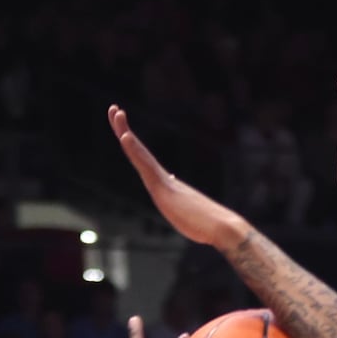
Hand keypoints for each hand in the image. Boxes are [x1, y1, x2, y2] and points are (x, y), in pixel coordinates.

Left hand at [108, 106, 248, 249]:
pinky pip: (145, 164)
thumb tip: (180, 202)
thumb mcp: (187, 216)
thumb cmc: (207, 226)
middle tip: (114, 109)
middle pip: (139, 151)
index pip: (145, 162)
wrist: (222, 228)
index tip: (126, 133)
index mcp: (167, 184)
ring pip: (140, 152)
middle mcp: (165, 177)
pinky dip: (134, 149)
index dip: (134, 146)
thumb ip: (182, 207)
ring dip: (125, 132)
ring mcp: (163, 180)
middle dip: (124, 130)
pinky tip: (124, 137)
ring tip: (116, 112)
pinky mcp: (163, 187)